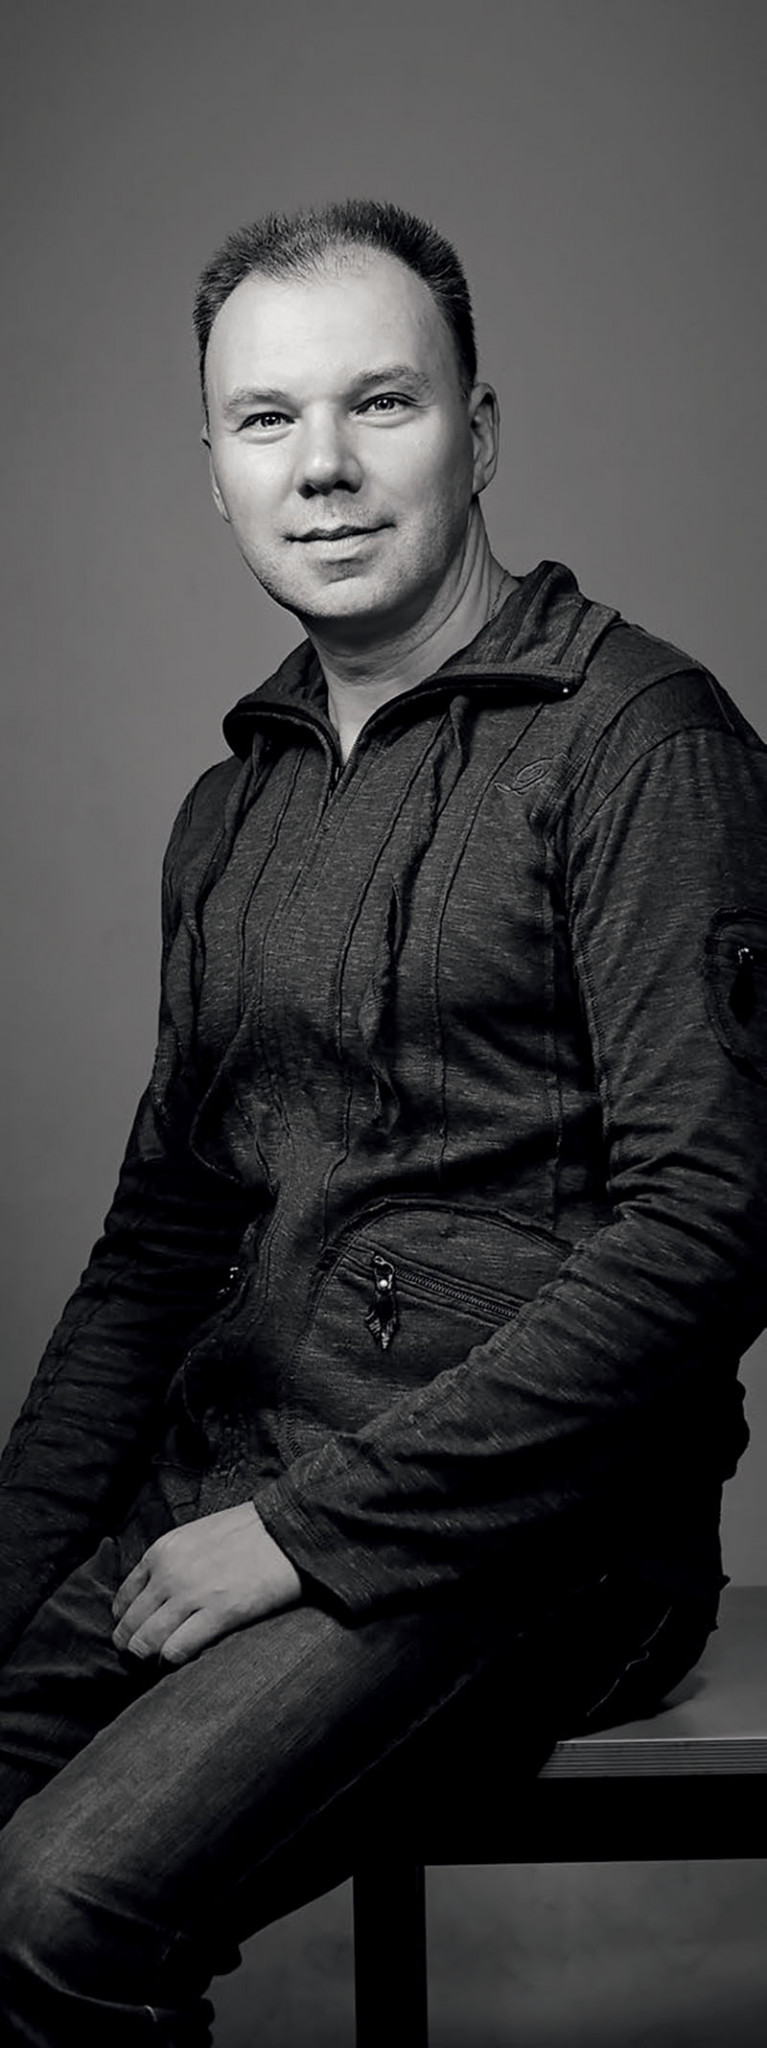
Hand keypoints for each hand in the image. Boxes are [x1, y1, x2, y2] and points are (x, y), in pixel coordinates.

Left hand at [111, 1502, 302, 1666]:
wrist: (288, 1529)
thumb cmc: (248, 1532)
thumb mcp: (196, 1536)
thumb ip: (172, 1562)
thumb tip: (157, 1597)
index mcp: (161, 1551)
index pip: (122, 1601)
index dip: (126, 1625)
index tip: (139, 1636)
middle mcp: (169, 1573)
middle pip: (129, 1627)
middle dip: (133, 1649)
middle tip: (145, 1661)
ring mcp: (192, 1594)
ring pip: (146, 1643)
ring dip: (150, 1660)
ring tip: (162, 1666)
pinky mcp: (220, 1613)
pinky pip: (177, 1650)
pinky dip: (175, 1662)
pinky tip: (185, 1662)